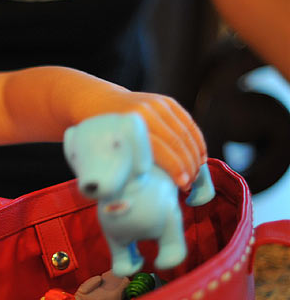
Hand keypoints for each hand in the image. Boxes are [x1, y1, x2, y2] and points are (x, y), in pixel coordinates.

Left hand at [75, 88, 206, 189]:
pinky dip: (197, 140)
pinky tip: (201, 157)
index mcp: (129, 125)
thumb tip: (133, 199)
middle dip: (188, 165)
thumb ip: (120, 167)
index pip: (160, 149)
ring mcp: (158, 104)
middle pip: (176, 142)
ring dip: (195, 155)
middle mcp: (146, 112)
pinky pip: (188, 123)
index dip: (175, 169)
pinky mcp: (166, 102)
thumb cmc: (100, 134)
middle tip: (190, 184)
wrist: (98, 100)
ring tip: (196, 175)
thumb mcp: (103, 149)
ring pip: (185, 133)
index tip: (182, 185)